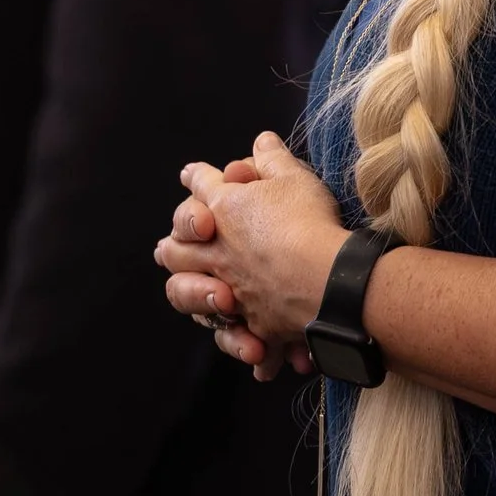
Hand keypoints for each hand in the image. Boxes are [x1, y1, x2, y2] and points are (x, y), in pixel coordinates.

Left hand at [156, 133, 347, 380]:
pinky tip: (257, 355)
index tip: (189, 174)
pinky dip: (247, 346)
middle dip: (174, 243)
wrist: (328, 278)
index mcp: (224, 210)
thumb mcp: (295, 179)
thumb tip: (262, 140)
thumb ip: (273, 160)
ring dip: (191, 295)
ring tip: (199, 292)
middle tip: (168, 246)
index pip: (202, 185)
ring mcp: (229, 289)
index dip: (197, 177)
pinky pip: (241, 338)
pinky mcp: (250, 321)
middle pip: (177, 247)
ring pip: (188, 295)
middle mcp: (217, 252)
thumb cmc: (310, 221)